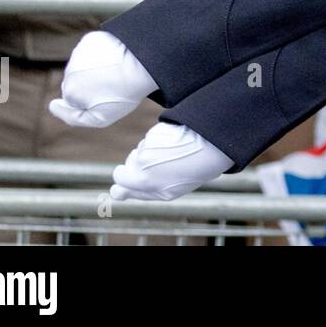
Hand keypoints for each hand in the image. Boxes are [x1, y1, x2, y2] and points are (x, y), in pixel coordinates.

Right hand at [49, 30, 157, 127]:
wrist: (144, 64)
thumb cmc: (124, 93)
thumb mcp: (100, 118)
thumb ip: (72, 117)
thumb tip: (52, 105)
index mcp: (69, 90)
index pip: (73, 100)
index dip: (91, 102)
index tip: (107, 98)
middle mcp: (69, 70)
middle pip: (76, 81)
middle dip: (90, 84)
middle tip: (113, 85)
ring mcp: (79, 53)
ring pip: (82, 65)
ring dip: (94, 69)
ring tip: (115, 71)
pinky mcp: (90, 40)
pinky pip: (90, 51)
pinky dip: (99, 54)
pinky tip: (114, 58)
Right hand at [110, 122, 233, 200]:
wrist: (210, 147)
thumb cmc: (190, 173)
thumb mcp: (166, 192)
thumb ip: (139, 192)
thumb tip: (115, 192)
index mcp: (144, 184)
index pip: (119, 180)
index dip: (124, 178)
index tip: (129, 177)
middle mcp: (142, 166)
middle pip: (126, 165)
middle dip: (135, 166)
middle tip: (157, 166)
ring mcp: (147, 149)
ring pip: (139, 151)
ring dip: (151, 153)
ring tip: (173, 155)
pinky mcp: (153, 134)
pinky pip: (150, 139)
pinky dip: (159, 141)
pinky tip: (174, 144)